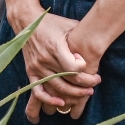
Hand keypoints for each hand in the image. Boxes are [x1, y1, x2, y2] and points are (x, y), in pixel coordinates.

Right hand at [17, 9, 99, 123]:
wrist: (26, 21)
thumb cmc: (52, 23)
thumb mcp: (69, 25)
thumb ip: (82, 35)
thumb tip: (98, 44)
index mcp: (55, 47)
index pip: (73, 67)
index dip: (84, 68)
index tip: (87, 63)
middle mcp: (45, 59)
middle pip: (69, 80)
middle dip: (86, 84)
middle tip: (96, 81)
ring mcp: (37, 67)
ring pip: (58, 88)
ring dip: (74, 93)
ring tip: (87, 92)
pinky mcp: (31, 72)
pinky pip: (38, 91)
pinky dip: (48, 99)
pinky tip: (60, 103)